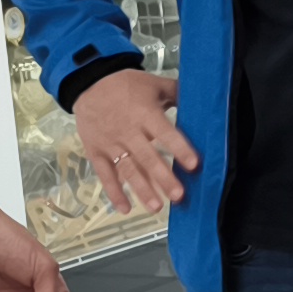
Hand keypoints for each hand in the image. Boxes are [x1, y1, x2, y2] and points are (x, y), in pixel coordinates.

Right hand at [71, 66, 195, 214]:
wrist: (88, 83)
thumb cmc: (125, 84)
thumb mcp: (154, 84)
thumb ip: (177, 93)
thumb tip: (204, 98)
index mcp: (145, 113)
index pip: (165, 133)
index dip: (179, 148)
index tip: (193, 165)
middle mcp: (127, 131)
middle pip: (147, 157)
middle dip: (163, 177)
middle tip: (178, 195)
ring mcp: (110, 143)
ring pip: (128, 169)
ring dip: (141, 189)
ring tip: (156, 207)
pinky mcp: (96, 151)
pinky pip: (105, 174)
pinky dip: (114, 192)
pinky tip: (125, 208)